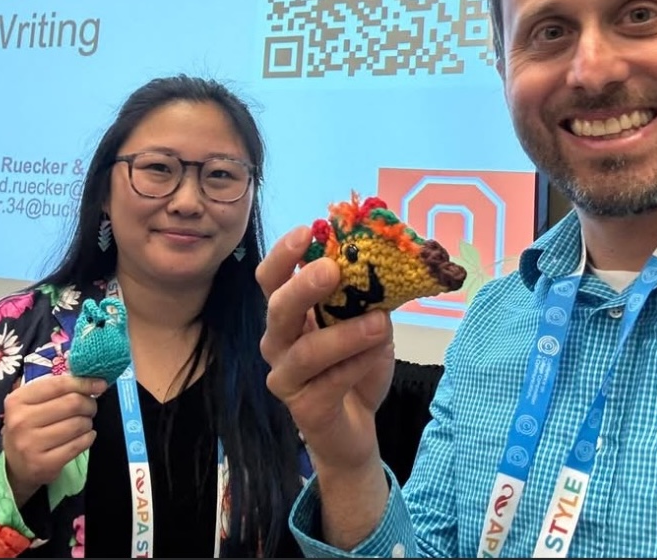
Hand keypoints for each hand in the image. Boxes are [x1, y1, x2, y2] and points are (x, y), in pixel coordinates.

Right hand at [1, 373, 106, 506]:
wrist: (14, 465)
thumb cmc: (29, 426)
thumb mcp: (32, 403)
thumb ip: (57, 389)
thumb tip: (95, 383)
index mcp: (18, 400)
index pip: (59, 385)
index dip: (83, 383)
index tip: (100, 384)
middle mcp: (21, 421)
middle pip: (72, 403)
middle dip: (89, 404)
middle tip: (90, 407)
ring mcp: (31, 444)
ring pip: (78, 424)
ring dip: (88, 422)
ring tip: (84, 423)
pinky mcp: (44, 464)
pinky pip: (78, 445)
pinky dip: (88, 438)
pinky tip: (85, 436)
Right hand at [258, 226, 394, 475]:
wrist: (355, 425)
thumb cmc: (355, 364)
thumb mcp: (367, 322)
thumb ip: (366, 295)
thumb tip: (384, 260)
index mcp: (289, 313)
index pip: (272, 278)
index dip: (284, 254)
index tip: (307, 231)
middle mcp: (278, 341)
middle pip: (277, 309)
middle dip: (303, 286)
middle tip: (332, 269)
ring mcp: (285, 376)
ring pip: (306, 351)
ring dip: (345, 334)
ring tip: (380, 322)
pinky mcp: (303, 408)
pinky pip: (329, 382)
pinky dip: (357, 364)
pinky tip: (379, 354)